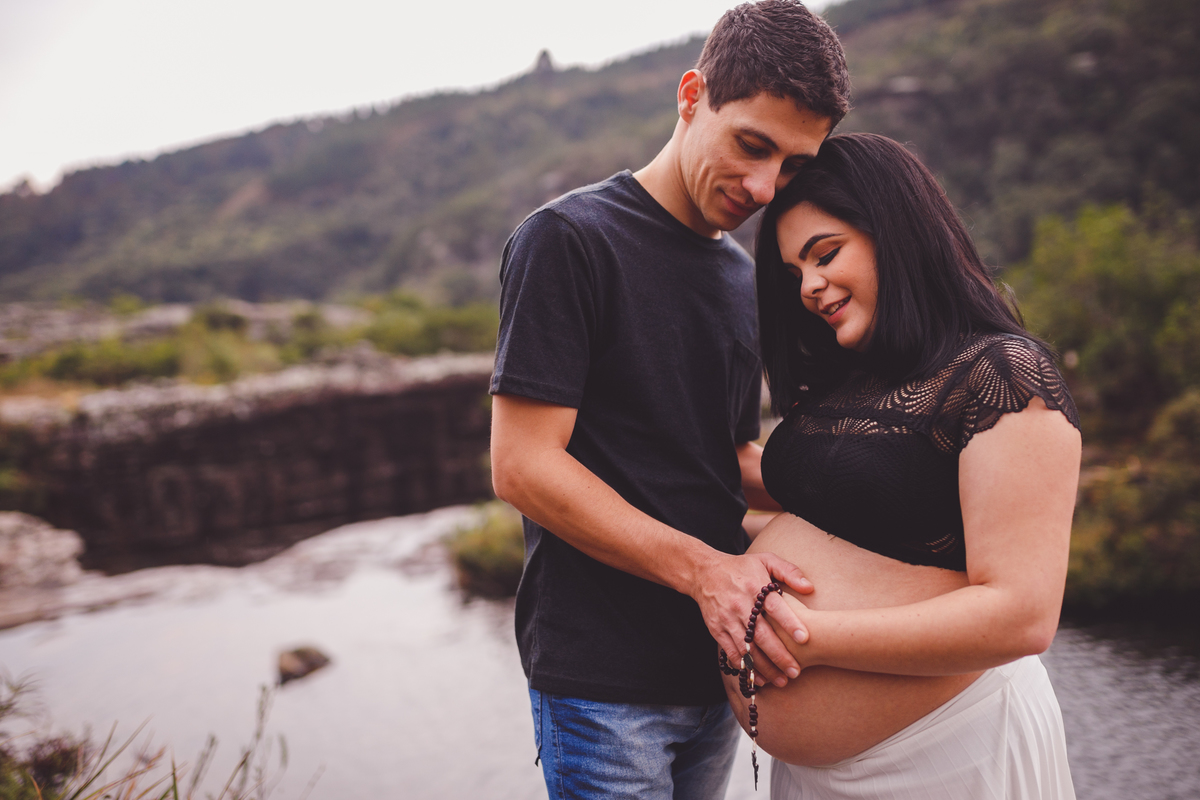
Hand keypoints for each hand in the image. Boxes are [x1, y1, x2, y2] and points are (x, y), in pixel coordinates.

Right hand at [692, 551, 812, 686]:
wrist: (704, 572)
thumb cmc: (741, 568)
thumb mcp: (765, 560)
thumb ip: (789, 571)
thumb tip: (810, 588)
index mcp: (755, 587)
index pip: (774, 607)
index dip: (789, 622)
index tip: (804, 638)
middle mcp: (741, 605)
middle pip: (761, 634)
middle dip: (779, 655)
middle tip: (796, 671)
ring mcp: (728, 619)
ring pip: (747, 648)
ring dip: (765, 667)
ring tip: (782, 680)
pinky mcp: (717, 630)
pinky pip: (732, 653)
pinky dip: (746, 667)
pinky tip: (759, 678)